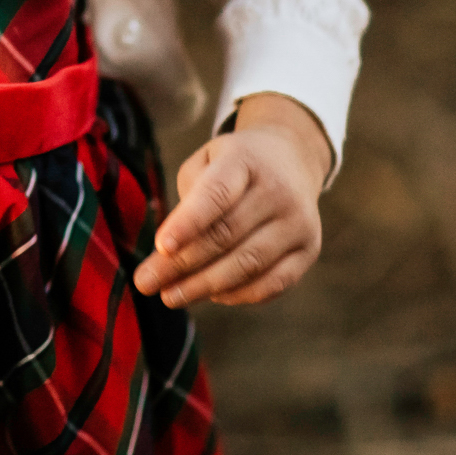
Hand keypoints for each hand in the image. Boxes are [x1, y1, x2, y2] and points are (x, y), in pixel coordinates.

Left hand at [131, 94, 331, 307]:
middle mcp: (278, 190)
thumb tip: (168, 254)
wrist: (291, 158)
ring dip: (204, 286)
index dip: (189, 222)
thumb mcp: (207, 161)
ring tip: (170, 296)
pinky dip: (239, 294)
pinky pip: (273, 283)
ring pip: (248, 264)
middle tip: (146, 282)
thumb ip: (187, 200)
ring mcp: (299, 222)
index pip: (217, 193)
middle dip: (181, 264)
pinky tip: (212, 295)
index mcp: (245, 159)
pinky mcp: (309, 249)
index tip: (161, 247)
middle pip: (226, 235)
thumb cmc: (233, 166)